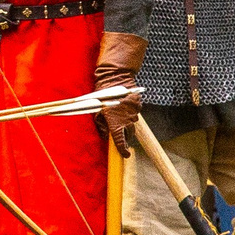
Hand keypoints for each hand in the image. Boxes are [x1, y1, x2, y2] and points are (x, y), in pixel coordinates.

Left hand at [93, 30, 146, 154]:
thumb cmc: (100, 97)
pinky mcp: (138, 106)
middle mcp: (127, 120)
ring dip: (128, 125)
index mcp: (115, 123)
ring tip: (121, 120)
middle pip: (129, 134)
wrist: (114, 80)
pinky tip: (124, 110)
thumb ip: (101, 126)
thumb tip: (105, 136)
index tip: (125, 154)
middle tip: (121, 137)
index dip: (123, 149)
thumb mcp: (96, 112)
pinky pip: (135, 114)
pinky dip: (130, 115)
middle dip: (126, 137)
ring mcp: (134, 113)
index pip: (120, 141)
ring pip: (133, 124)